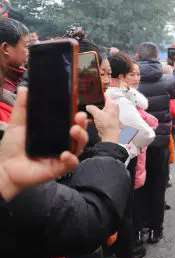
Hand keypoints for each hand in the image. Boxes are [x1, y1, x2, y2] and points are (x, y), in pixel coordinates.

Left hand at [0, 87, 88, 201]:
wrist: (5, 167)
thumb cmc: (13, 147)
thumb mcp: (18, 124)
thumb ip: (23, 107)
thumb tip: (25, 88)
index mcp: (55, 132)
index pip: (71, 122)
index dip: (77, 116)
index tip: (78, 109)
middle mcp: (62, 143)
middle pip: (80, 133)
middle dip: (83, 124)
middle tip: (79, 117)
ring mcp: (62, 156)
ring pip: (80, 146)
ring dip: (81, 137)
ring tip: (74, 131)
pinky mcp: (59, 168)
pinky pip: (72, 164)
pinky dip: (71, 158)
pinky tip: (65, 154)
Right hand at [87, 95, 120, 142]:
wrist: (109, 134)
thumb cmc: (107, 124)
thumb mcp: (97, 114)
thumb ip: (91, 108)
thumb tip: (88, 106)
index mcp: (112, 104)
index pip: (106, 95)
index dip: (99, 94)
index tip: (93, 93)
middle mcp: (113, 108)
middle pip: (102, 103)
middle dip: (95, 104)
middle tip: (88, 103)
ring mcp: (110, 114)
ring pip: (100, 109)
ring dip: (94, 111)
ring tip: (88, 110)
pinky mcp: (107, 119)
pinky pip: (100, 115)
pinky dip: (95, 116)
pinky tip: (90, 117)